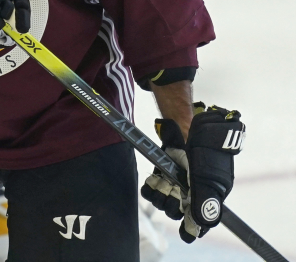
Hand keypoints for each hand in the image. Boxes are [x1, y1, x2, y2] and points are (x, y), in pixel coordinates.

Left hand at [141, 103, 244, 242]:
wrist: (189, 126)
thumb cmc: (204, 151)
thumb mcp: (207, 178)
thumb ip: (205, 202)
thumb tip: (200, 228)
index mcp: (210, 195)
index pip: (200, 220)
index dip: (192, 227)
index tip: (185, 232)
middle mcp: (192, 191)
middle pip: (177, 212)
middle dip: (172, 204)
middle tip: (173, 191)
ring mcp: (176, 182)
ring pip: (162, 201)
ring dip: (159, 195)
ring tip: (162, 183)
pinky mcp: (162, 172)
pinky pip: (151, 188)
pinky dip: (149, 187)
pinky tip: (152, 181)